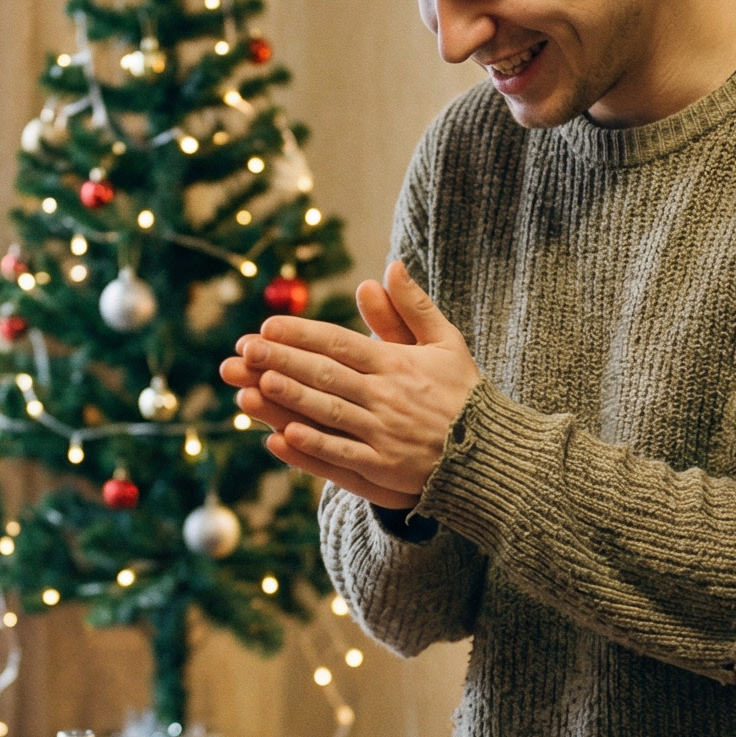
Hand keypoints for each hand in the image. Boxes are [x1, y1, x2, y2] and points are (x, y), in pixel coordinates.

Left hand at [219, 258, 479, 503]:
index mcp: (398, 365)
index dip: (303, 335)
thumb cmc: (464, 394)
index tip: (267, 327)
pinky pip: (341, 458)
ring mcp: (383, 435)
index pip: (341, 345)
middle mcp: (387, 398)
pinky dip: (312, 448)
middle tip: (245, 350)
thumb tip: (388, 267)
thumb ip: (412, 307)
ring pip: (329, 414)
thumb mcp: (446, 342)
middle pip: (326, 376)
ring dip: (291, 400)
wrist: (490, 453)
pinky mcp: (383, 469)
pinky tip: (282, 437)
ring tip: (256, 385)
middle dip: (283, 361)